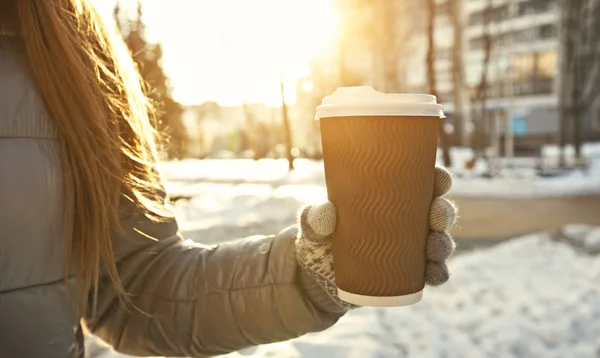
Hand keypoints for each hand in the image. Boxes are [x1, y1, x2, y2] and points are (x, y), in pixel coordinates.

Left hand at [296, 167, 456, 310]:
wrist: (315, 279)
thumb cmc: (319, 239)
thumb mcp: (312, 225)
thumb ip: (313, 217)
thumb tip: (325, 215)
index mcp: (390, 199)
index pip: (421, 183)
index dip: (438, 180)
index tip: (440, 180)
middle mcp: (406, 222)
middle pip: (436, 212)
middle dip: (443, 213)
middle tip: (435, 217)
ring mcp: (409, 249)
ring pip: (438, 242)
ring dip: (443, 244)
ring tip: (434, 247)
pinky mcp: (407, 275)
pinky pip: (431, 273)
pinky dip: (438, 273)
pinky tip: (435, 273)